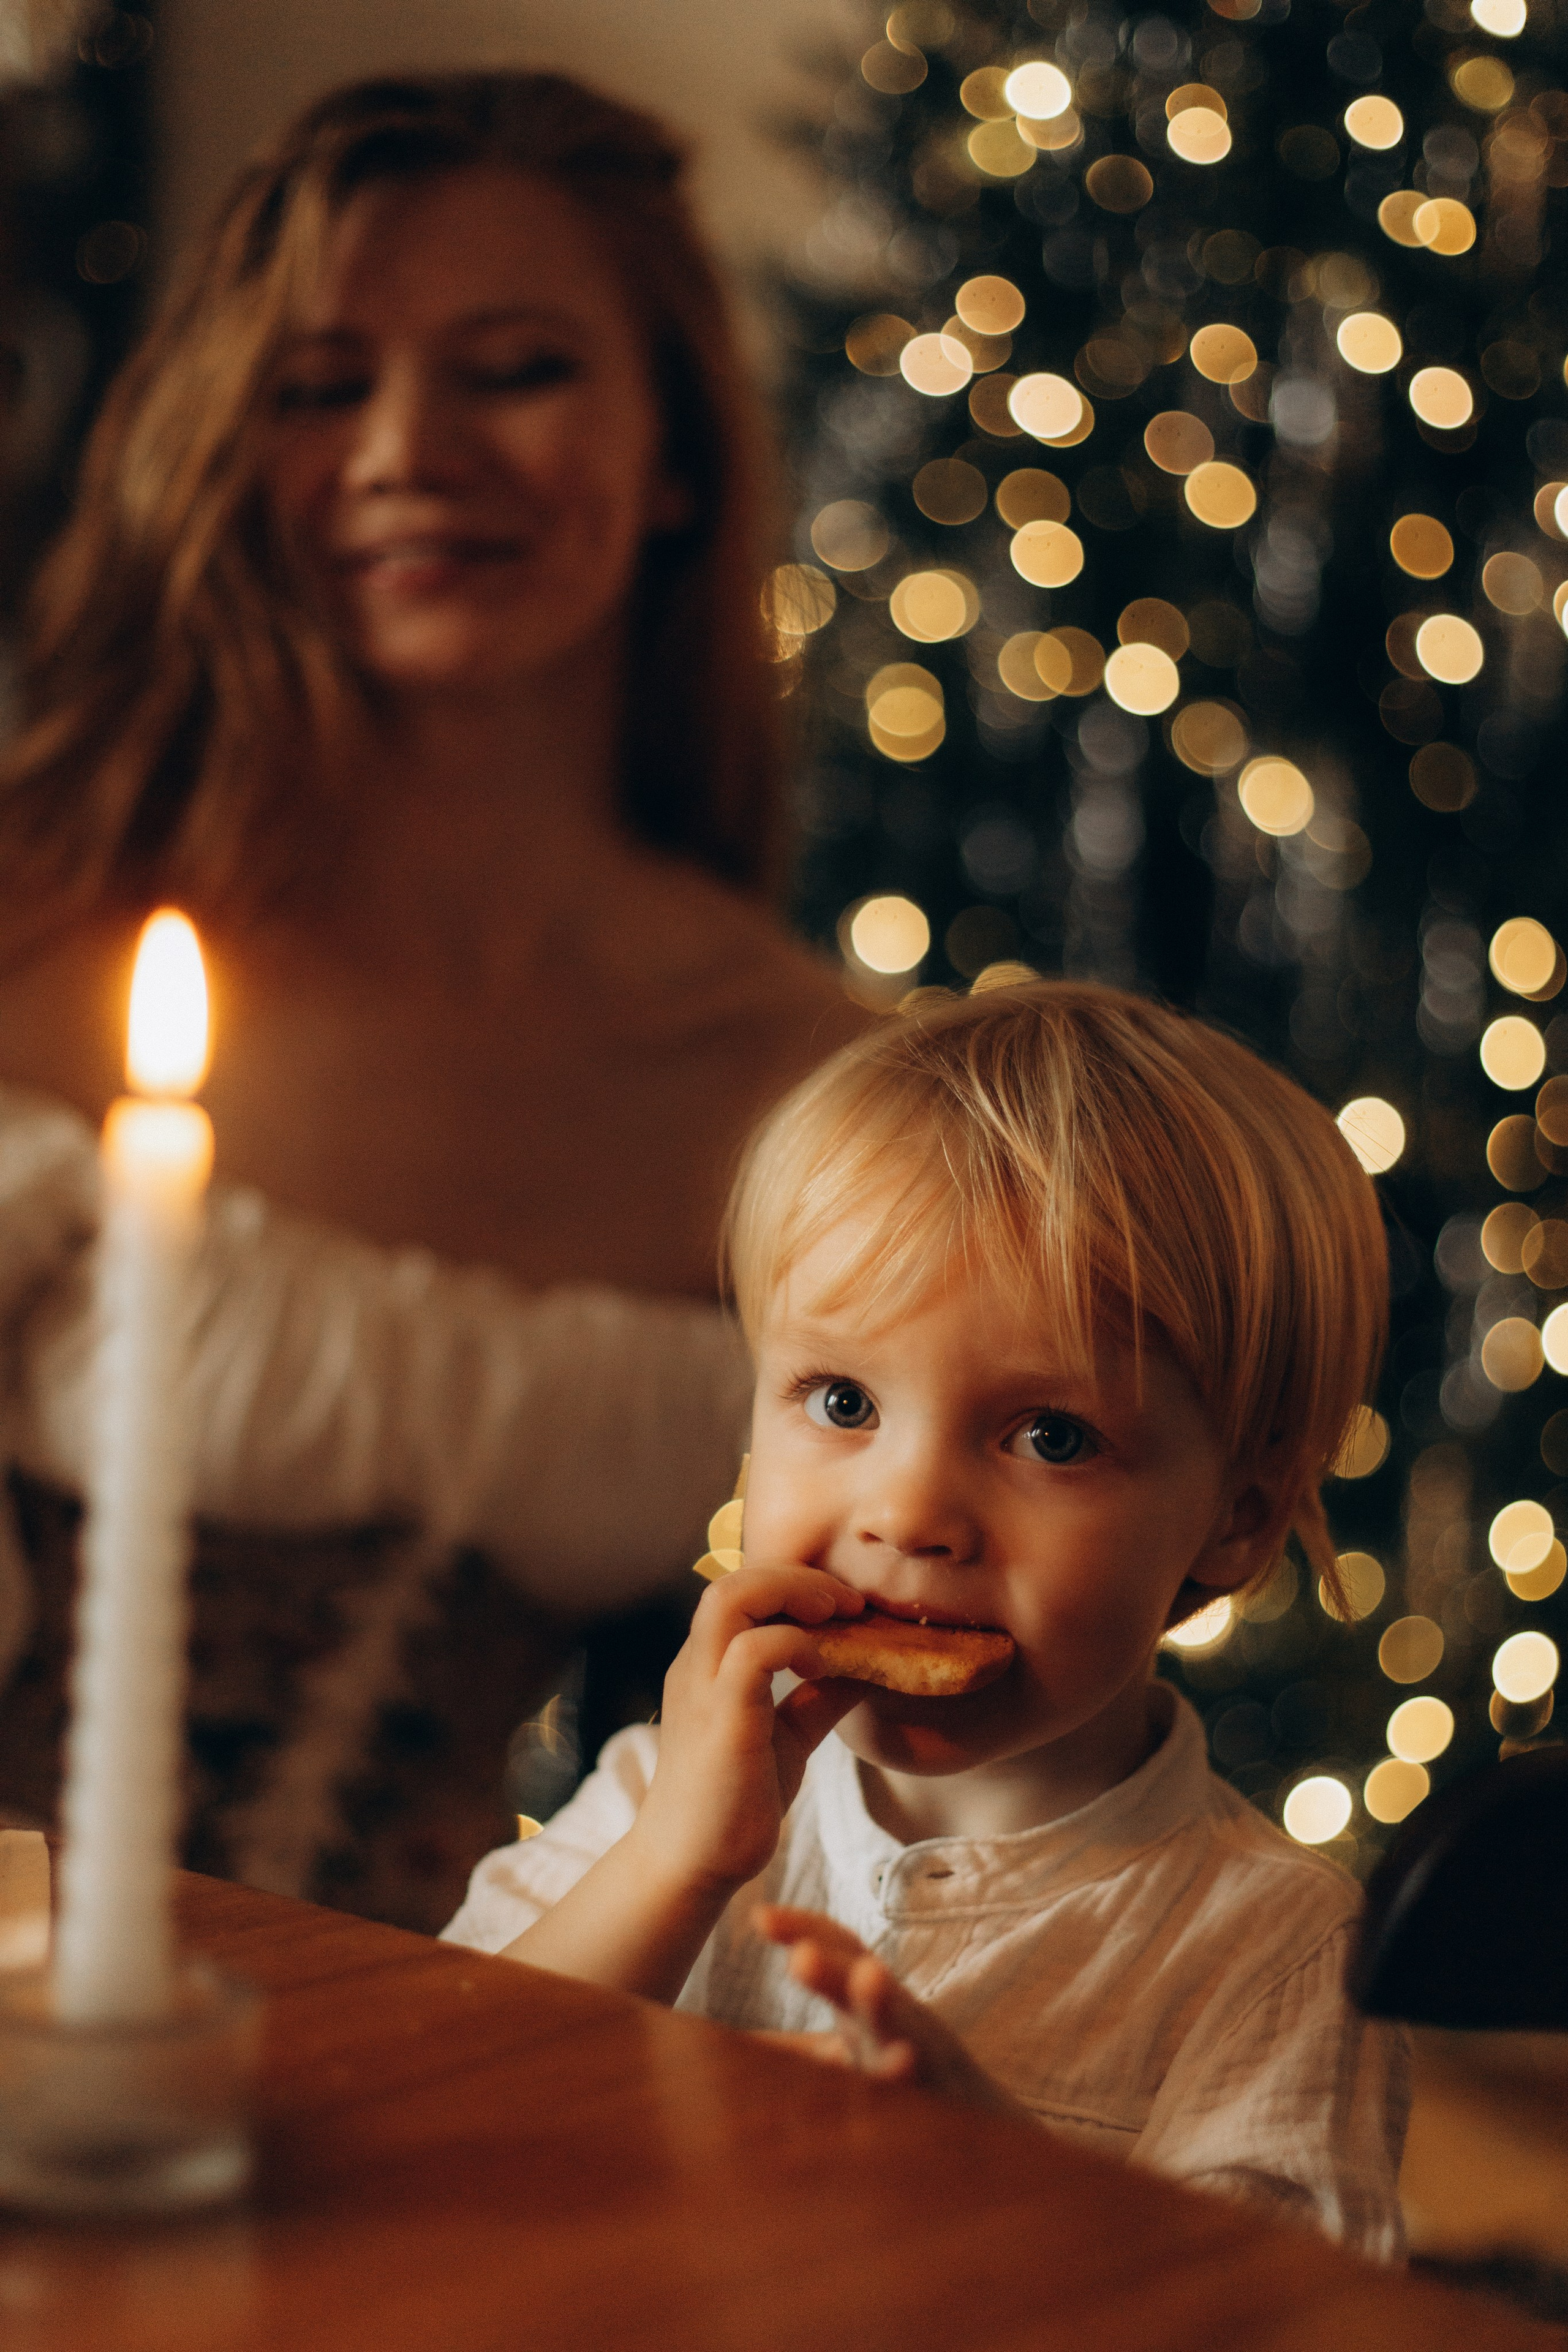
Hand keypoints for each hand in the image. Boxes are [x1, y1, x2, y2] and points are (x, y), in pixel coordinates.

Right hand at [629, 1567, 864, 1899]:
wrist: (690, 1865)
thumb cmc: (733, 1802)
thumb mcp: (788, 1737)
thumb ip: (818, 1699)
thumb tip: (867, 1670)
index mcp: (708, 1664)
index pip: (741, 1592)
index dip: (794, 1586)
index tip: (845, 1607)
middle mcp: (697, 1664)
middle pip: (732, 1580)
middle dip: (797, 1577)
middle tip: (846, 1603)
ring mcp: (703, 1687)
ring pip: (731, 1597)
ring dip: (793, 1594)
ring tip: (835, 1616)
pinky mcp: (720, 1717)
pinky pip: (753, 1652)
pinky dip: (796, 1644)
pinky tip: (821, 1668)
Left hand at [753, 1905, 1025, 2117]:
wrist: (984, 2129)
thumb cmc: (902, 2083)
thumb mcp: (849, 2052)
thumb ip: (796, 2046)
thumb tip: (725, 2044)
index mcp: (868, 2002)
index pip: (842, 1948)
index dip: (806, 1927)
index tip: (759, 1918)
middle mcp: (898, 2018)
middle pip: (867, 1980)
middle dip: (834, 1965)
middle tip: (798, 1955)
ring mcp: (926, 2055)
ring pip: (903, 2025)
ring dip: (883, 2002)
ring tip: (867, 1979)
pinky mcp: (946, 2095)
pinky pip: (928, 2083)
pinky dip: (913, 2073)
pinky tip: (903, 2065)